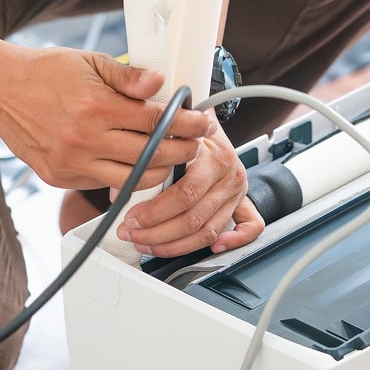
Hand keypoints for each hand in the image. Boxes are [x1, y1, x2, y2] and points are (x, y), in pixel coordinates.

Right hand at [0, 46, 216, 190]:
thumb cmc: (45, 71)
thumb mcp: (90, 63)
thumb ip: (129, 76)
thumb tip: (162, 83)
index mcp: (96, 107)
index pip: (157, 122)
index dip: (187, 123)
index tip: (203, 122)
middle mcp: (84, 140)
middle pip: (151, 156)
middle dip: (182, 150)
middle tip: (195, 142)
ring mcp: (71, 163)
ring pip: (132, 181)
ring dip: (159, 170)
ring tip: (170, 155)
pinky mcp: (59, 178)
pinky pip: (104, 185)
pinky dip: (126, 177)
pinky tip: (136, 163)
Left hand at [114, 121, 264, 257]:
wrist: (205, 120)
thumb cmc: (185, 128)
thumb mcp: (166, 135)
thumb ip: (145, 161)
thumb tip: (120, 194)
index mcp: (213, 156)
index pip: (184, 194)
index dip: (153, 213)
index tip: (130, 218)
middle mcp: (229, 175)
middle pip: (193, 218)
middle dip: (156, 233)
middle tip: (132, 234)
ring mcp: (236, 191)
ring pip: (208, 231)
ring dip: (175, 245)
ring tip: (148, 244)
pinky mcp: (242, 201)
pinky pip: (249, 227)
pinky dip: (233, 242)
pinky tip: (212, 249)